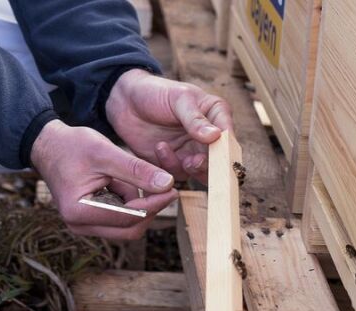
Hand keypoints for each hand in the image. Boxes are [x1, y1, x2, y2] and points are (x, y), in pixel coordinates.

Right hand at [31, 119, 178, 239]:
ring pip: (127, 226)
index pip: (129, 217)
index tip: (173, 188)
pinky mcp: (91, 221)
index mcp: (80, 211)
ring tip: (139, 178)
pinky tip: (128, 183)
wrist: (49, 146)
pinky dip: (131, 204)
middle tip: (168, 188)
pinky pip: (120, 220)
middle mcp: (80, 225)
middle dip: (151, 209)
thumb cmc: (73, 146)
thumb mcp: (106, 152)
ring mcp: (84, 226)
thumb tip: (169, 184)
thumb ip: (137, 170)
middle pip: (131, 229)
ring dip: (140, 206)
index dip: (155, 204)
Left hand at [105, 69, 231, 184]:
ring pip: (202, 173)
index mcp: (216, 116)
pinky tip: (159, 147)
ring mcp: (191, 151)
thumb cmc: (155, 91)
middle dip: (208, 165)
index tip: (219, 157)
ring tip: (173, 152)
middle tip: (194, 161)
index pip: (229, 138)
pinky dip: (169, 165)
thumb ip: (195, 119)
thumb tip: (216, 136)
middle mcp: (208, 137)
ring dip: (190, 168)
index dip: (227, 151)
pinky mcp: (174, 163)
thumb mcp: (178, 98)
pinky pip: (178, 174)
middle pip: (219, 162)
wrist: (125, 100)